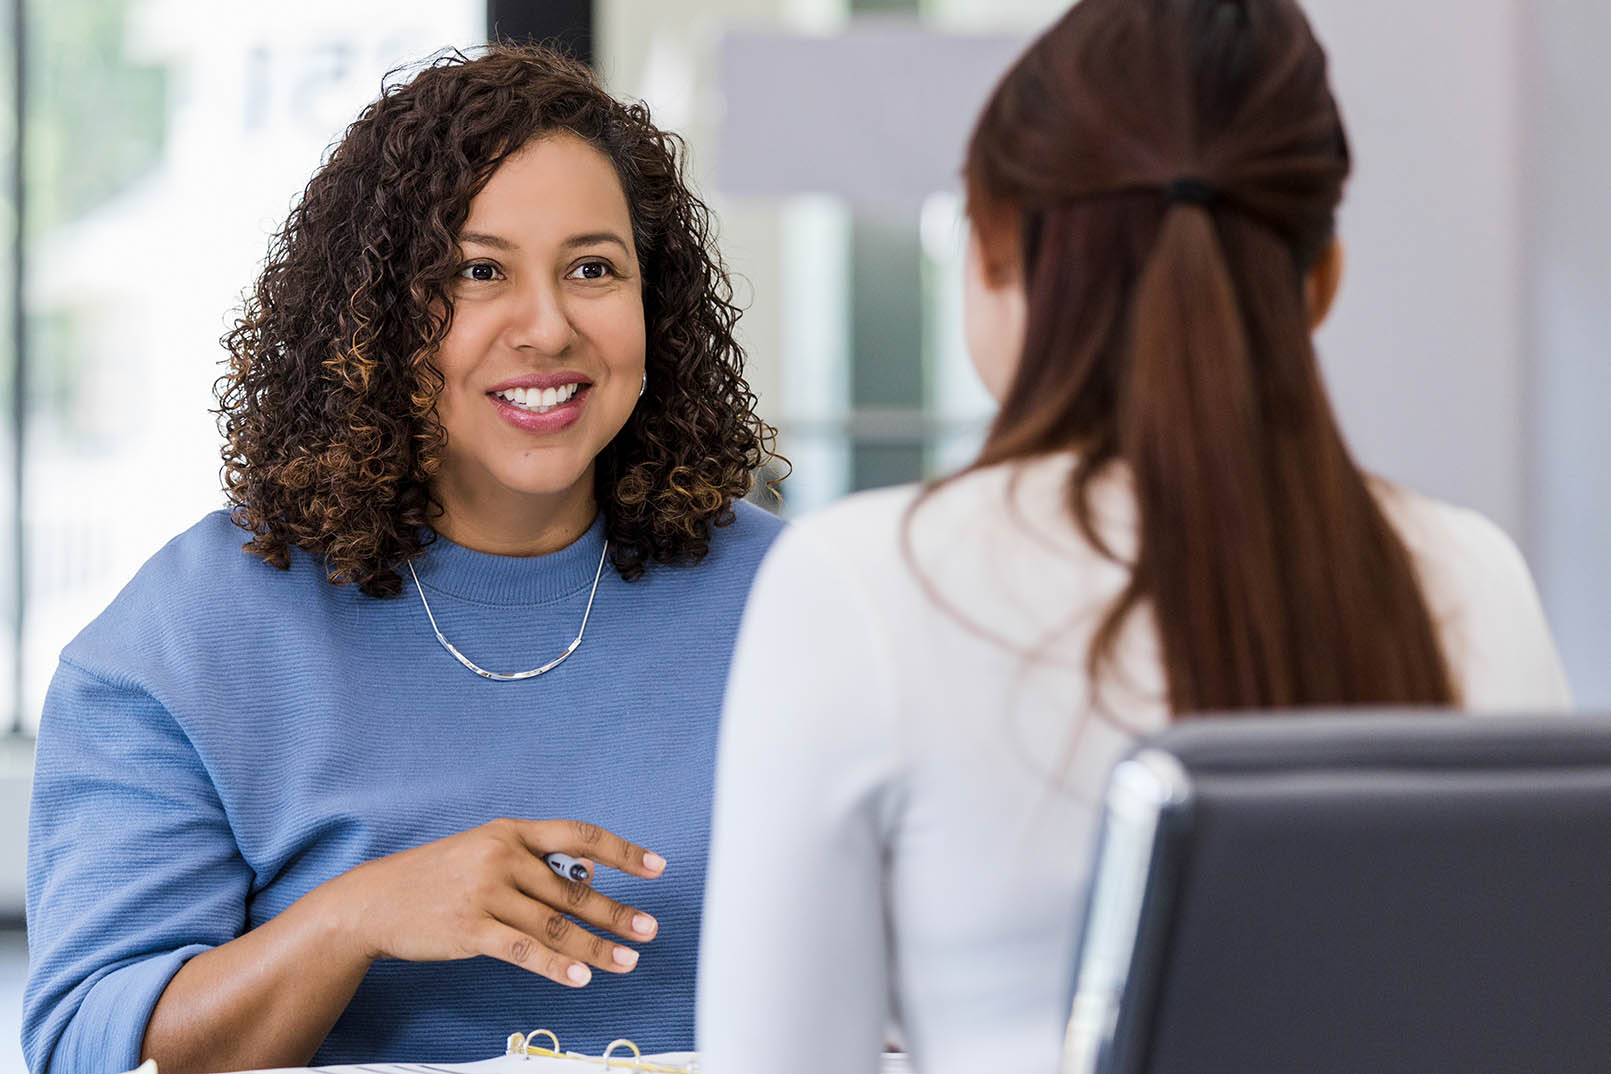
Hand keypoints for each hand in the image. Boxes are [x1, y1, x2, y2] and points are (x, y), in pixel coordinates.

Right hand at [323, 818, 665, 988]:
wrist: (375, 900)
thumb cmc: (438, 877)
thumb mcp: (485, 851)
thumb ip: (534, 863)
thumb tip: (588, 875)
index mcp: (512, 831)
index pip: (579, 835)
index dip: (622, 851)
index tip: (656, 867)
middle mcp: (502, 856)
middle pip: (574, 888)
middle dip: (616, 912)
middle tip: (649, 929)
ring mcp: (485, 892)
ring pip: (555, 924)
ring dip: (596, 947)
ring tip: (627, 961)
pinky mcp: (470, 928)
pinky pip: (523, 950)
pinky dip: (556, 966)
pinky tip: (581, 978)